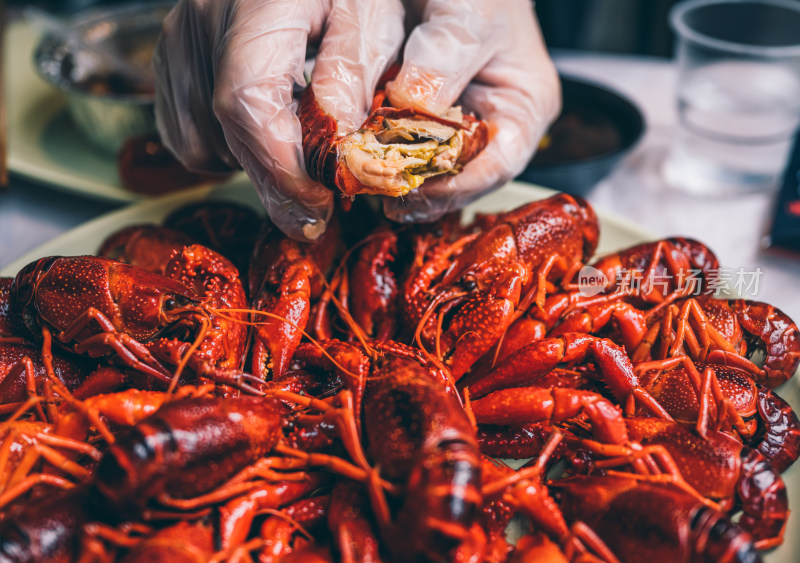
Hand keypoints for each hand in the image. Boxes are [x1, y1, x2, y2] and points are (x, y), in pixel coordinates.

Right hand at [153, 0, 404, 239]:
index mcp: (256, 3)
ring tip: (296, 150)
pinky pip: (184, 133)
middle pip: (224, 128)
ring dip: (251, 164)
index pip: (247, 101)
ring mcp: (178, 38)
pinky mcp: (170, 57)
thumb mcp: (369, 12)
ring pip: (199, 140)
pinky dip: (224, 150)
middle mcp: (202, 20)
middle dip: (275, 181)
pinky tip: (263, 134)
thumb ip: (352, 73)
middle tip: (318, 208)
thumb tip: (334, 149)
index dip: (280, 168)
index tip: (317, 206)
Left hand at [382, 0, 559, 221]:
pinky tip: (368, 161)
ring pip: (435, 168)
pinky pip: (410, 146)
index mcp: (525, 106)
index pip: (498, 166)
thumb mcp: (469, 17)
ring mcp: (461, 121)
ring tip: (373, 187)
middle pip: (464, 177)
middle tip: (384, 194)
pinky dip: (389, 155)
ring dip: (403, 178)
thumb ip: (442, 64)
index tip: (417, 188)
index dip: (456, 186)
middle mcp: (496, 122)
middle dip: (425, 190)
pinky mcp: (428, 115)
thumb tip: (411, 110)